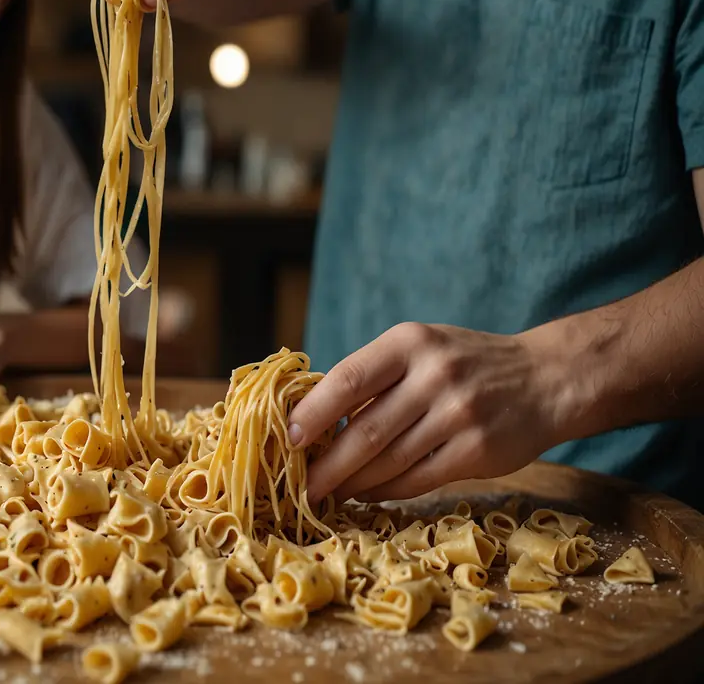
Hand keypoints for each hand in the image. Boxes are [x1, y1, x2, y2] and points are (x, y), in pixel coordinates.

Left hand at [287, 323, 571, 504]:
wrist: (547, 378)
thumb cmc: (466, 364)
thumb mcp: (421, 348)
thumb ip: (375, 376)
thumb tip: (312, 418)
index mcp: (409, 343)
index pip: (348, 378)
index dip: (314, 411)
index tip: (289, 437)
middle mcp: (434, 375)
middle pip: (366, 430)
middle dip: (327, 464)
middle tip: (300, 486)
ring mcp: (458, 414)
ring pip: (389, 461)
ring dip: (353, 483)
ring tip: (328, 493)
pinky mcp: (478, 450)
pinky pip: (418, 479)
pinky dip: (387, 490)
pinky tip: (367, 493)